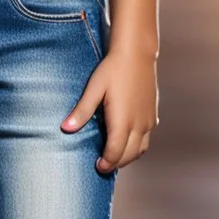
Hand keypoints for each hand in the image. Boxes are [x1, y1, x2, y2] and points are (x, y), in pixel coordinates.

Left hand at [60, 48, 158, 173]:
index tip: (97, 166)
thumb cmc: (113, 69)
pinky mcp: (153, 114)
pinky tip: (126, 138)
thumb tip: (65, 129)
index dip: (106, 164)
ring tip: (113, 154)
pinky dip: (136, 145)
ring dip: (127, 156)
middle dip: (116, 163)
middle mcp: (139, 124)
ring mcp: (148, 120)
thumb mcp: (94, 88)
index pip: (115, 153)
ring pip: (140, 149)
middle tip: (102, 164)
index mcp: (123, 121)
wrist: (137, 52)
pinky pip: (146, 138)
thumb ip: (81, 111)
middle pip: (128, 155)